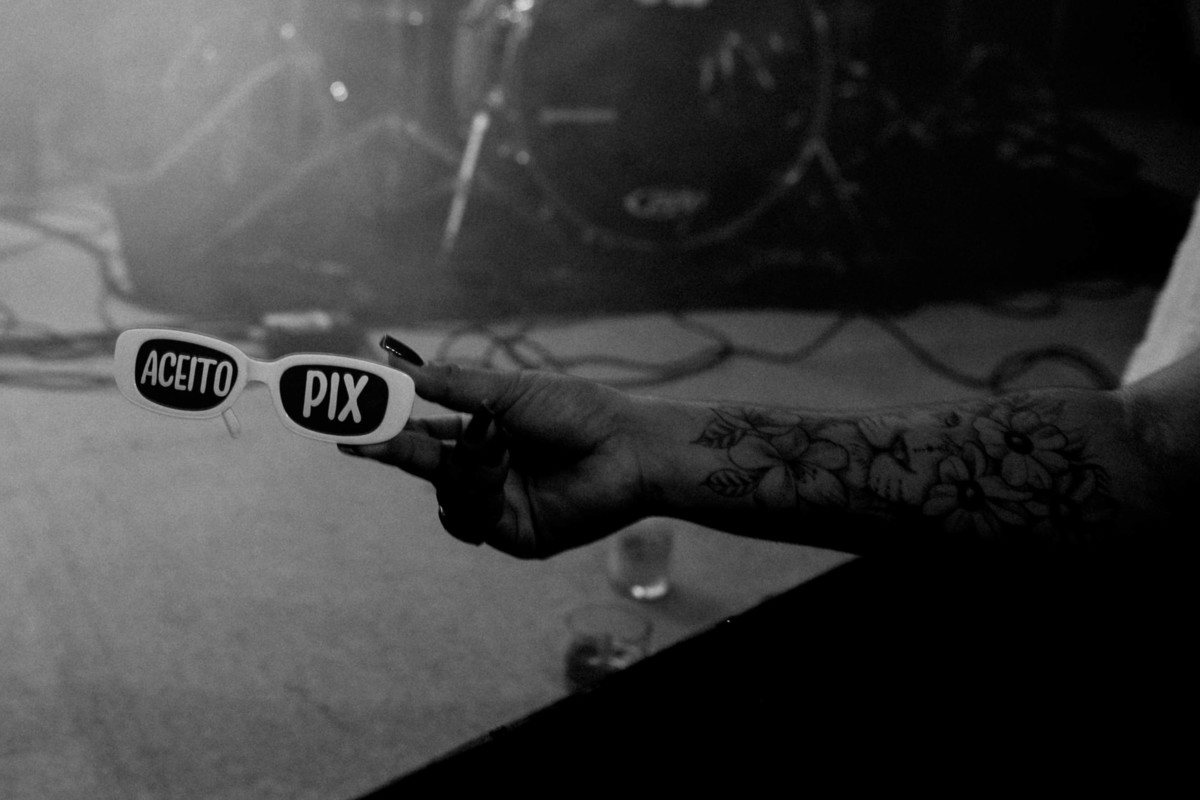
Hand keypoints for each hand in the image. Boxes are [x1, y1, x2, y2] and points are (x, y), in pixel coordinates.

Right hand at [341, 337, 657, 557]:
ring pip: (446, 495)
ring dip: (460, 470)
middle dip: (395, 453)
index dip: (390, 430)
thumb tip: (394, 367)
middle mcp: (488, 471)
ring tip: (492, 448)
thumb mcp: (507, 392)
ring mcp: (501, 505)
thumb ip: (450, 385)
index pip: (427, 435)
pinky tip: (496, 474)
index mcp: (486, 435)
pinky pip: (471, 522)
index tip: (353, 423)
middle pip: (427, 467)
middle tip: (360, 442)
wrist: (626, 447)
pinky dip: (477, 495)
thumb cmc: (577, 410)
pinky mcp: (516, 535)